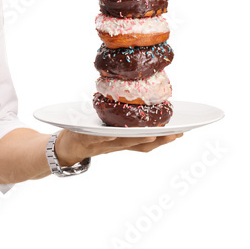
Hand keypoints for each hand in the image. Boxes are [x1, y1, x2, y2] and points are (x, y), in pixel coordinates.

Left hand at [54, 129, 182, 166]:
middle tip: (175, 133)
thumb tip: (142, 101)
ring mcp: (101, 144)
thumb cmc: (90, 133)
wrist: (66, 147)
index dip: (166, 138)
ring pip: (122, 142)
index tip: (184, 131)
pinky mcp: (84, 140)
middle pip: (140, 143)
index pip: (148, 141)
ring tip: (152, 133)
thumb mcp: (110, 127)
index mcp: (124, 141)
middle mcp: (116, 145)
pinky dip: (105, 137)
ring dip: (137, 138)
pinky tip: (112, 134)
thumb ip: (125, 118)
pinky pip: (96, 139)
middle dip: (159, 138)